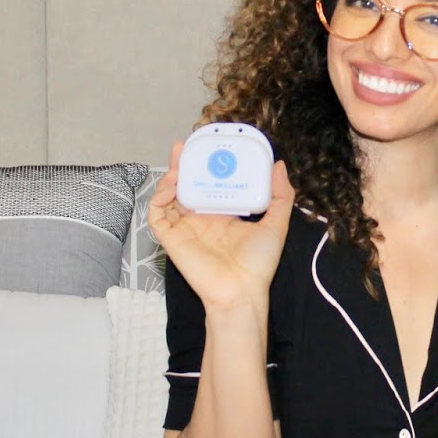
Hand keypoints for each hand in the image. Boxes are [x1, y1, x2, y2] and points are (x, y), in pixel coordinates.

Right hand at [148, 140, 295, 311]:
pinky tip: (170, 186)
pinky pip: (156, 215)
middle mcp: (201, 218)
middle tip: (186, 145)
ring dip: (169, 177)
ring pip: (168, 196)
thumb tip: (279, 165)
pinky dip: (158, 198)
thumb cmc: (258, 264)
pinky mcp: (172, 238)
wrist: (241, 292)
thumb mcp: (276, 224)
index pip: (210, 183)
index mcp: (222, 214)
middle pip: (186, 185)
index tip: (210, 146)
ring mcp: (185, 228)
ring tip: (178, 162)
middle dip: (183, 164)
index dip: (206, 165)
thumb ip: (281, 196)